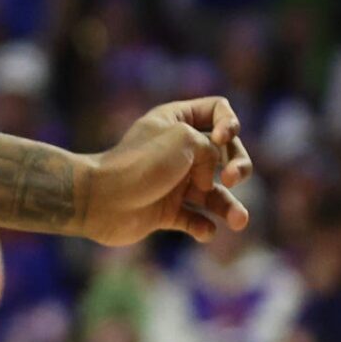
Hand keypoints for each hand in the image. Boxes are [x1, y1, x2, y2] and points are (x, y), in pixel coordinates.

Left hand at [80, 98, 253, 245]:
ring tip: (239, 221)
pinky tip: (203, 230)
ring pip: (215, 194)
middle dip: (239, 165)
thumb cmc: (141, 164)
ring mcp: (172, 183)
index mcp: (176, 122)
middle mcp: (177, 151)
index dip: (230, 123)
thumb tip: (208, 183)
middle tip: (231, 178)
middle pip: (226, 154)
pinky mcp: (165, 212)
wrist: (101, 200)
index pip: (217, 110)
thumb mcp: (185, 139)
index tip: (222, 138)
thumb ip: (212, 151)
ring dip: (231, 207)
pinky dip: (204, 227)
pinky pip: (195, 221)